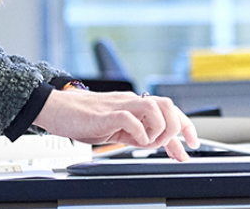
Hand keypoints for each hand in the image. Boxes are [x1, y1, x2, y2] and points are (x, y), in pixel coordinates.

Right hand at [33, 89, 199, 159]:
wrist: (57, 109)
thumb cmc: (82, 119)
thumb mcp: (117, 128)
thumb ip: (136, 132)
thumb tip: (155, 143)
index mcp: (135, 105)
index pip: (169, 110)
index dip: (185, 127)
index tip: (192, 145)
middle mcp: (131, 101)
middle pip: (167, 104)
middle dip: (177, 127)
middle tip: (171, 147)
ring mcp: (120, 105)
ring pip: (155, 107)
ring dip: (159, 130)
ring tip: (149, 143)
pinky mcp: (107, 114)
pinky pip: (131, 119)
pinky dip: (139, 133)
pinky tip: (135, 141)